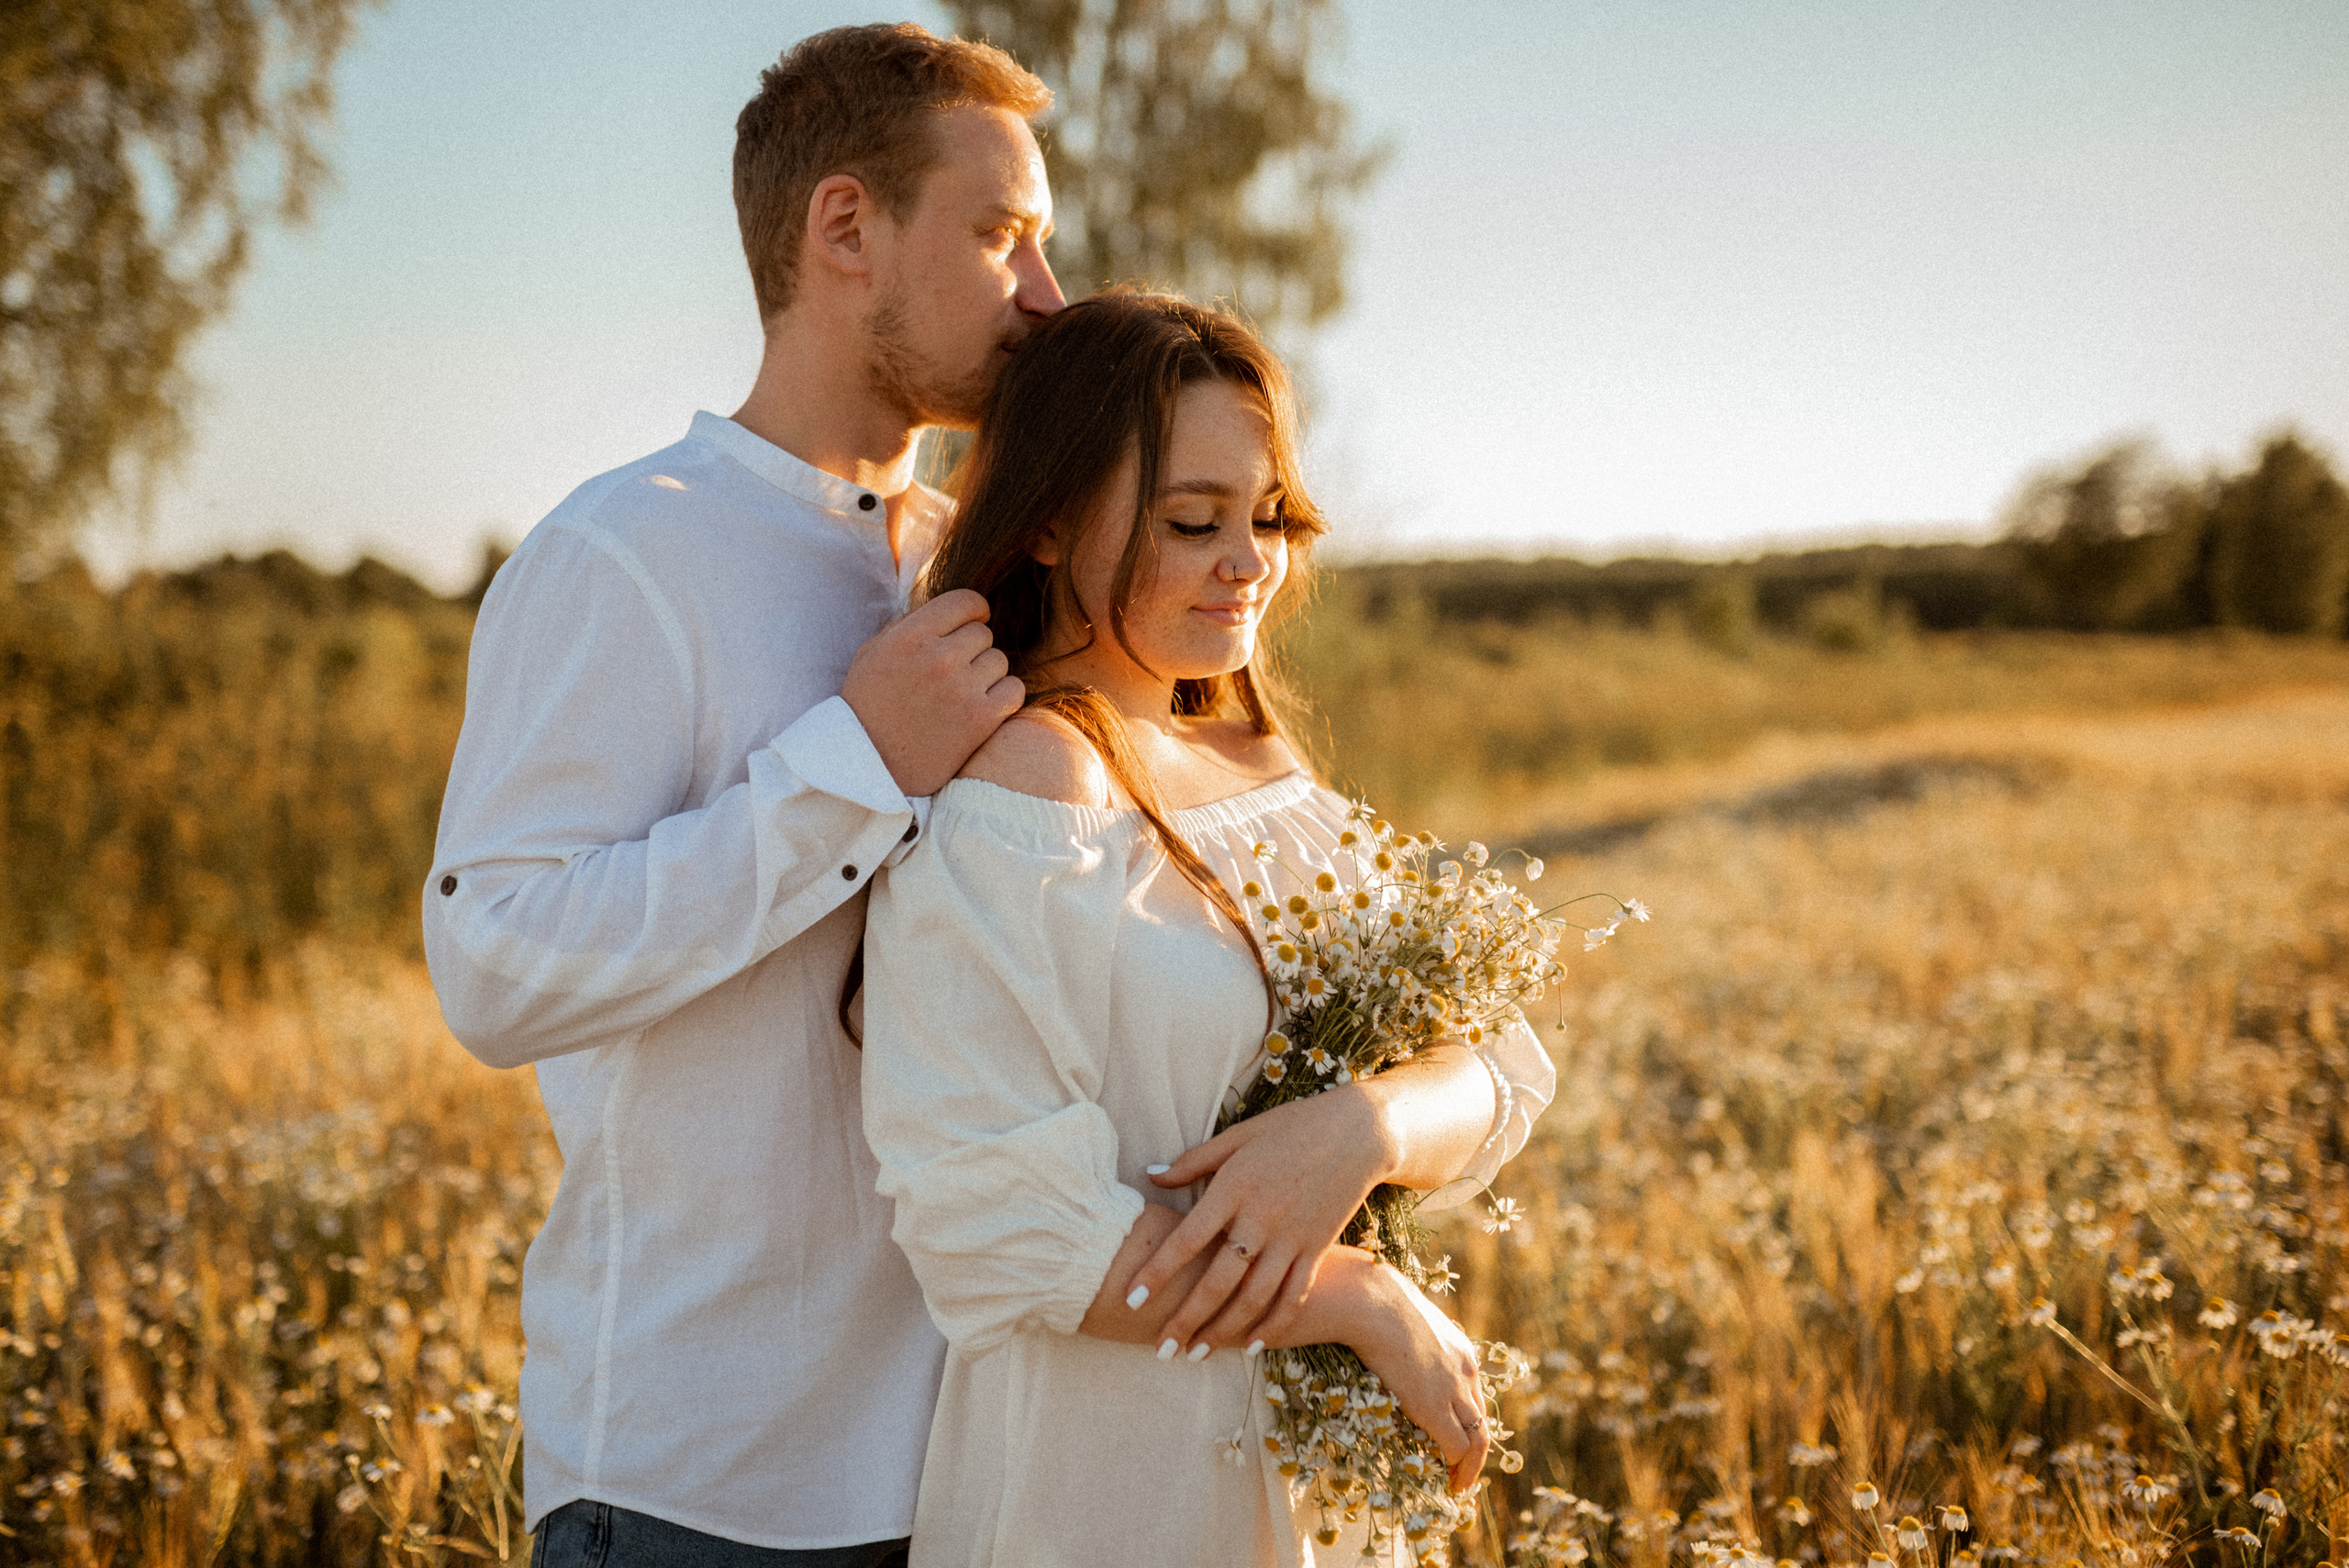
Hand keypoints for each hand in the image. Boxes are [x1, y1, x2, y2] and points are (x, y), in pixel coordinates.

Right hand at [842, 589, 1024, 796]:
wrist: (871, 766)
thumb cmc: (869, 707)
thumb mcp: (873, 653)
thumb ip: (909, 624)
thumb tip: (947, 609)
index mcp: (909, 637)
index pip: (965, 601)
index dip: (973, 610)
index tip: (972, 621)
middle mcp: (938, 658)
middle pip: (983, 633)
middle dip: (972, 648)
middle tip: (955, 669)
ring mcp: (962, 689)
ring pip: (999, 660)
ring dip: (986, 673)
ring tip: (962, 692)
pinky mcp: (981, 720)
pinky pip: (1014, 690)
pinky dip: (1003, 696)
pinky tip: (981, 706)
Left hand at [1130, 1086, 1393, 1356]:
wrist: (1359, 1132)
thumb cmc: (1291, 1128)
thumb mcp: (1238, 1136)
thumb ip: (1193, 1161)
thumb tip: (1150, 1175)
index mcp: (1235, 1187)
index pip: (1187, 1239)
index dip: (1157, 1271)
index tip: (1130, 1299)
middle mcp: (1261, 1219)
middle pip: (1218, 1281)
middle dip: (1186, 1319)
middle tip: (1160, 1349)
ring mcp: (1292, 1239)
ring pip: (1253, 1298)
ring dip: (1222, 1330)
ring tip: (1195, 1355)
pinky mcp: (1317, 1249)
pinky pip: (1293, 1296)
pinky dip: (1272, 1325)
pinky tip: (1250, 1346)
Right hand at [1283, 1249, 1489, 1493]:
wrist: (1370, 1300)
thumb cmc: (1372, 1300)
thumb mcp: (1398, 1316)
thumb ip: (1399, 1331)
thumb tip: (1374, 1329)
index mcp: (1458, 1347)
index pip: (1472, 1392)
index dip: (1467, 1418)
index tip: (1457, 1435)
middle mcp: (1465, 1369)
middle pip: (1481, 1417)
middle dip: (1475, 1447)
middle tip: (1463, 1469)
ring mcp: (1454, 1389)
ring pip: (1478, 1437)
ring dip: (1471, 1464)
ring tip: (1458, 1482)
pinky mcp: (1436, 1408)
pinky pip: (1457, 1446)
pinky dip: (1457, 1466)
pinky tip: (1448, 1479)